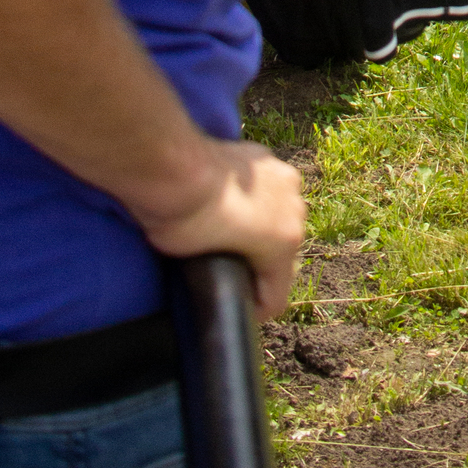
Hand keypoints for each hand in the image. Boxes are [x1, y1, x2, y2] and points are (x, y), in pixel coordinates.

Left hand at [140, 139, 306, 318]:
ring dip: (260, 229)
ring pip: (280, 218)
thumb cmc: (185, 222)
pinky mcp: (265, 158)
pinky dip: (254, 201)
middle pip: (282, 254)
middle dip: (259, 265)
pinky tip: (229, 202)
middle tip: (228, 269)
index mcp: (285, 241)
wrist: (172, 169)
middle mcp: (295, 209)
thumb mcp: (201, 268)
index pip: (276, 297)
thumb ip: (224, 278)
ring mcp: (283, 179)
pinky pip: (267, 190)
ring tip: (228, 232)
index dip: (252, 310)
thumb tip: (219, 281)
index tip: (230, 307)